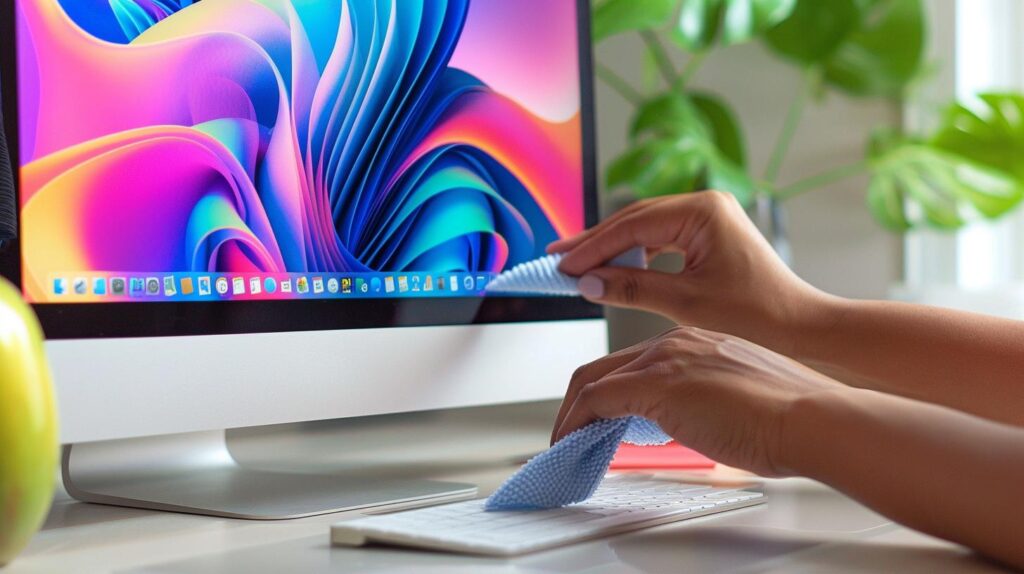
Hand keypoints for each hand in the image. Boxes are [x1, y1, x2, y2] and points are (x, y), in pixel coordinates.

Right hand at [549, 191, 833, 355]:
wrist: (800, 328)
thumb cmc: (757, 315)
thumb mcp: (685, 303)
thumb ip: (631, 288)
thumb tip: (587, 282)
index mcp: (702, 211)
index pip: (632, 227)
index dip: (592, 247)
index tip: (562, 266)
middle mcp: (705, 205)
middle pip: (634, 222)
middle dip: (595, 243)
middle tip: (557, 260)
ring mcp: (708, 218)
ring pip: (645, 231)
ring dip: (612, 250)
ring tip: (577, 266)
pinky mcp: (709, 236)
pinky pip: (660, 241)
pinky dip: (635, 257)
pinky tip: (613, 270)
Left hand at [551, 326, 847, 476]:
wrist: (813, 417)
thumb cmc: (792, 416)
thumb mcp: (740, 400)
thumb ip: (707, 401)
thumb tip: (691, 422)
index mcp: (699, 341)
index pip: (636, 362)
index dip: (610, 391)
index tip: (601, 418)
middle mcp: (677, 341)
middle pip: (606, 366)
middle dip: (579, 401)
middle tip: (569, 430)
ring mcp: (665, 359)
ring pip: (594, 380)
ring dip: (572, 414)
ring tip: (566, 442)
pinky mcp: (656, 384)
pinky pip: (597, 401)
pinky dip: (575, 423)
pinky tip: (572, 443)